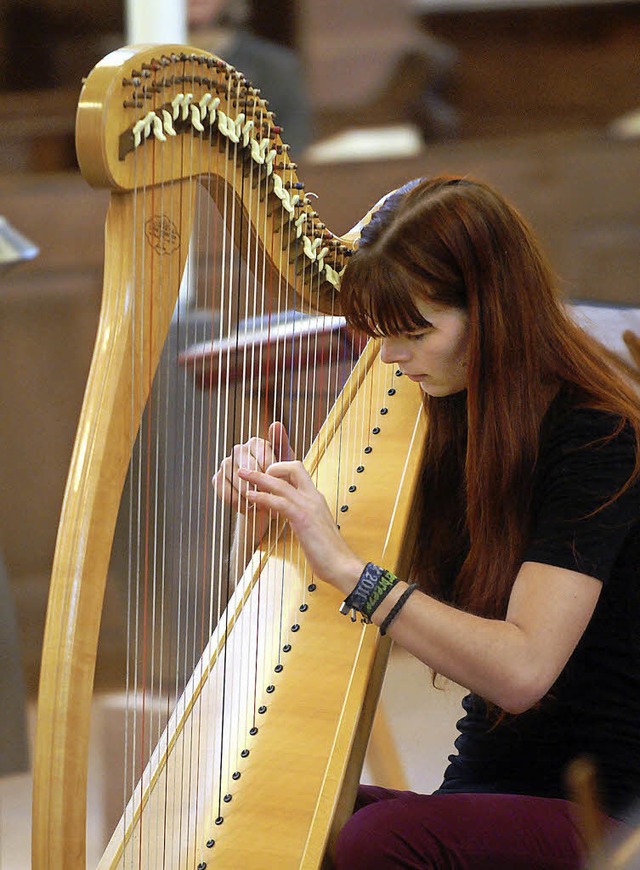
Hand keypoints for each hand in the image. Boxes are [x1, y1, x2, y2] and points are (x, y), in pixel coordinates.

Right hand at [212, 421, 293, 514]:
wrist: (266, 501)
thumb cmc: (279, 478)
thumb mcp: (286, 463)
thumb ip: (281, 443)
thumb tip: (276, 424)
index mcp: (256, 443)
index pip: (262, 454)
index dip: (270, 470)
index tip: (278, 483)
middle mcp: (239, 450)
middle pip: (247, 466)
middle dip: (259, 484)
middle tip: (269, 496)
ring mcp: (226, 464)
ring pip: (236, 479)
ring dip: (249, 495)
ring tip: (261, 505)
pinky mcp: (217, 479)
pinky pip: (225, 491)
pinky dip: (237, 502)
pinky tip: (248, 508)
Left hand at [237, 460, 364, 593]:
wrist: (342, 565)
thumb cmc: (328, 552)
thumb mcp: (315, 528)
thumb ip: (304, 518)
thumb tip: (293, 518)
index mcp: (316, 499)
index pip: (300, 473)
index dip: (281, 470)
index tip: (266, 478)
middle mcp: (313, 497)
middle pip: (293, 467)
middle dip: (270, 466)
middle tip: (251, 471)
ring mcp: (309, 506)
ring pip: (281, 483)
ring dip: (258, 477)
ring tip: (242, 475)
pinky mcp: (303, 518)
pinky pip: (279, 501)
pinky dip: (262, 496)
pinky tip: (250, 496)